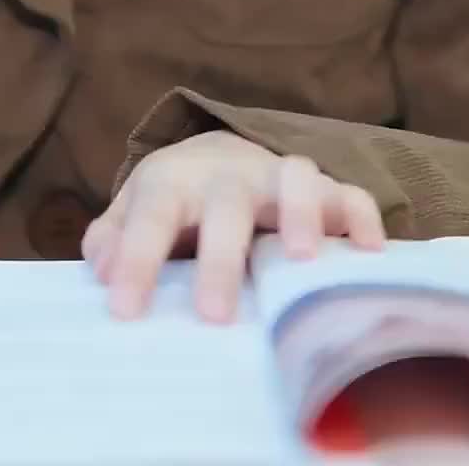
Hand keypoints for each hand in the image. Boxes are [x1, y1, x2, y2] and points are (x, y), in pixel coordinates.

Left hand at [82, 132, 384, 323]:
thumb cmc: (176, 202)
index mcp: (176, 182)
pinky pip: (350, 194)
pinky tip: (368, 253)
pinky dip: (361, 217)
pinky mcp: (322, 192)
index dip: (137, 258)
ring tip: (301, 260)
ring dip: (300, 212)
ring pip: (295, 177)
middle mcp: (230, 175)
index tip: (124, 311)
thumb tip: (101, 269)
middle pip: (226, 202)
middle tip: (214, 314)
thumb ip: (114, 239)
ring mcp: (279, 180)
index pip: (152, 214)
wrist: (220, 153)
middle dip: (221, 257)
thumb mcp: (136, 212)